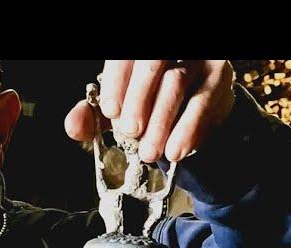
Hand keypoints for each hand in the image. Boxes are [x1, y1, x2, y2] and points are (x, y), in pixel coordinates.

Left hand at [64, 60, 234, 161]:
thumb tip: (73, 126)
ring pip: (176, 82)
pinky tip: (176, 151)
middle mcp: (168, 50)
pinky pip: (202, 102)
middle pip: (152, 62)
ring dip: (161, 121)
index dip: (116, 81)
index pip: (125, 55)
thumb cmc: (146, 104)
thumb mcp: (117, 109)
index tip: (110, 112)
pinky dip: (188, 129)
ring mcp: (195, 58)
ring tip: (149, 153)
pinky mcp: (217, 77)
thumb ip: (92, 116)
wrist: (190, 111)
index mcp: (138, 53)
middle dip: (138, 98)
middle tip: (130, 131)